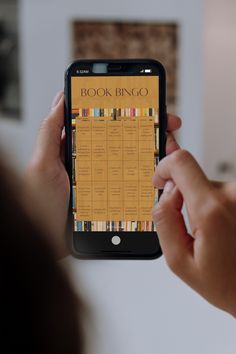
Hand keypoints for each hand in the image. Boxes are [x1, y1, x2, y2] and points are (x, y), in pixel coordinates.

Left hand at [26, 92, 180, 258]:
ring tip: (171, 151)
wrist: (45, 242)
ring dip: (154, 156)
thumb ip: (50, 132)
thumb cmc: (40, 204)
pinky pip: (132, 188)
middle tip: (169, 126)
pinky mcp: (110, 200)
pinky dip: (148, 183)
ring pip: (133, 164)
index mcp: (78, 150)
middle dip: (149, 132)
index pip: (106, 125)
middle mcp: (94, 164)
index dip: (126, 113)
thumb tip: (62, 99)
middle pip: (125, 142)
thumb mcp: (42, 164)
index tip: (147, 105)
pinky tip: (161, 178)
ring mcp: (103, 182)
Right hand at [152, 149, 235, 316]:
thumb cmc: (226, 283)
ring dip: (202, 207)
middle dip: (184, 199)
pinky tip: (223, 231)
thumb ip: (165, 219)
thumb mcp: (179, 260)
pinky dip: (215, 209)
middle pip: (192, 178)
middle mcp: (233, 195)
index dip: (164, 168)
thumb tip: (166, 191)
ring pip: (207, 188)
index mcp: (211, 210)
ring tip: (212, 236)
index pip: (181, 162)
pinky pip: (221, 194)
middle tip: (192, 229)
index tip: (159, 182)